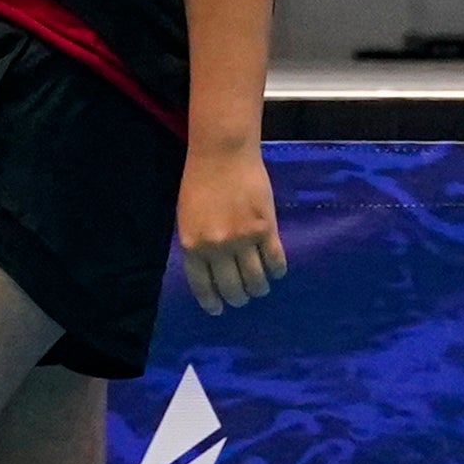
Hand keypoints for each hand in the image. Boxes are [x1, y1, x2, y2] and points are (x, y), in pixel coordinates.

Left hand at [177, 142, 284, 313]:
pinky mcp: (266, 229)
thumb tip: (209, 268)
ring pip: (256, 279)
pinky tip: (276, 271)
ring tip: (260, 288)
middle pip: (232, 287)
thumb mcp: (187, 217)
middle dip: (238, 298)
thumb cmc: (200, 181)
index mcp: (192, 245)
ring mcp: (243, 239)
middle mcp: (217, 248)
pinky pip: (275, 261)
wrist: (222, 154)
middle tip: (242, 298)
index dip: (212, 301)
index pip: (202, 285)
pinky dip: (277, 271)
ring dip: (259, 289)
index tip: (218, 309)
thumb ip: (197, 244)